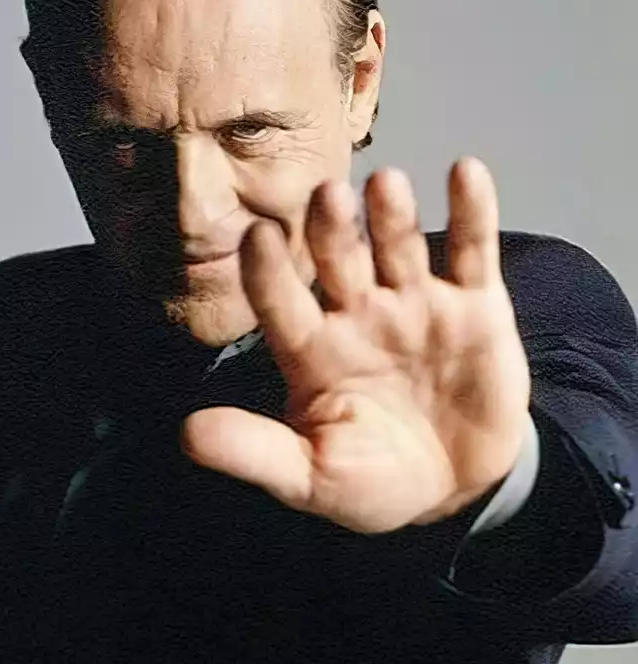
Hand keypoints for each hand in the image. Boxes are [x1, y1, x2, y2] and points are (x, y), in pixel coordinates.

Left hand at [180, 159, 532, 534]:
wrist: (453, 492)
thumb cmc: (368, 481)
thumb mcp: (308, 477)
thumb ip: (254, 453)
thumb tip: (186, 436)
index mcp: (309, 350)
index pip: (279, 302)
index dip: (267, 272)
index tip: (256, 236)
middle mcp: (355, 315)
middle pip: (337, 261)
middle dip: (330, 230)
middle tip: (326, 195)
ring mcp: (414, 305)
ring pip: (398, 248)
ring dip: (391, 215)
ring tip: (386, 184)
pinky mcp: (475, 307)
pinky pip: (471, 252)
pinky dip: (473, 212)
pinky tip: (466, 171)